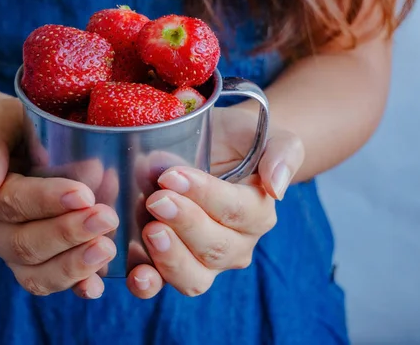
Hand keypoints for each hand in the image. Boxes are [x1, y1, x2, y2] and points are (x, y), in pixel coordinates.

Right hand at [0, 98, 119, 298]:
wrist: (16, 145)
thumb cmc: (12, 127)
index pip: (10, 202)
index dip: (46, 201)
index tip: (83, 194)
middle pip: (24, 243)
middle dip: (67, 233)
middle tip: (106, 218)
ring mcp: (9, 254)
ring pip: (35, 274)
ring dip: (73, 265)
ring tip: (107, 248)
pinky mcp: (34, 265)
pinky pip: (49, 284)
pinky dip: (73, 286)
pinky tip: (95, 285)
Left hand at [124, 107, 304, 297]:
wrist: (208, 146)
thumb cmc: (236, 140)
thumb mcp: (264, 134)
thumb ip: (282, 153)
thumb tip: (278, 188)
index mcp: (258, 214)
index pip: (237, 212)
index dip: (206, 196)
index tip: (174, 176)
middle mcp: (235, 245)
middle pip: (216, 247)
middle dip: (185, 223)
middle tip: (157, 199)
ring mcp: (204, 261)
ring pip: (195, 276)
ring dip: (171, 257)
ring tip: (150, 230)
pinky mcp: (171, 266)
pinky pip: (164, 285)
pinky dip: (150, 284)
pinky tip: (137, 274)